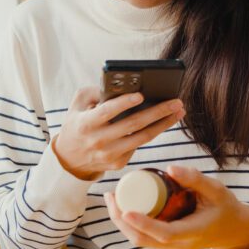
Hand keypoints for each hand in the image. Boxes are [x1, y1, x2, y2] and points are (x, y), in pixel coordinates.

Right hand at [54, 87, 185, 179]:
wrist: (70, 158)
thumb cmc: (77, 124)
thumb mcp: (77, 105)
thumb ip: (94, 92)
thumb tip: (118, 85)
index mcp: (86, 123)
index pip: (107, 112)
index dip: (124, 103)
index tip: (141, 95)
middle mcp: (98, 141)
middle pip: (133, 124)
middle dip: (158, 111)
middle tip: (176, 101)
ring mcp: (109, 154)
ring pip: (143, 137)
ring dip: (164, 123)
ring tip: (178, 111)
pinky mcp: (118, 163)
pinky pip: (139, 145)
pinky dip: (154, 132)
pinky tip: (165, 122)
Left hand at [103, 165, 248, 248]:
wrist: (234, 229)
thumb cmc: (225, 207)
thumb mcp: (216, 189)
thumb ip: (194, 178)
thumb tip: (169, 168)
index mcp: (192, 233)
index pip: (163, 233)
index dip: (142, 223)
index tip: (124, 209)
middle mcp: (179, 246)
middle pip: (143, 239)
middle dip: (121, 220)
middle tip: (111, 196)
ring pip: (140, 241)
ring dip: (122, 223)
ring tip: (113, 199)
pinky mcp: (168, 248)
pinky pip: (145, 239)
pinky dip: (131, 226)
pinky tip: (124, 208)